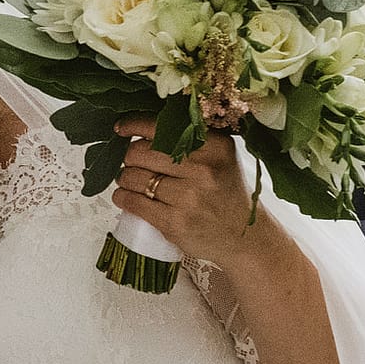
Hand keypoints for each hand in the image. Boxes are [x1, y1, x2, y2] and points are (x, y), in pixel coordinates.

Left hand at [110, 118, 289, 273]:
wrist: (244, 237)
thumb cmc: (224, 194)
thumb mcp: (220, 159)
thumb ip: (191, 140)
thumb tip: (142, 129)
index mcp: (215, 146)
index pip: (162, 127)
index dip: (134, 126)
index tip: (121, 129)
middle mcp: (203, 169)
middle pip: (140, 152)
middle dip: (130, 157)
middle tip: (133, 164)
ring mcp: (189, 197)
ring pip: (132, 177)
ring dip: (124, 178)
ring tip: (131, 181)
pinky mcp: (175, 222)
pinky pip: (133, 202)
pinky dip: (122, 197)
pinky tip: (124, 196)